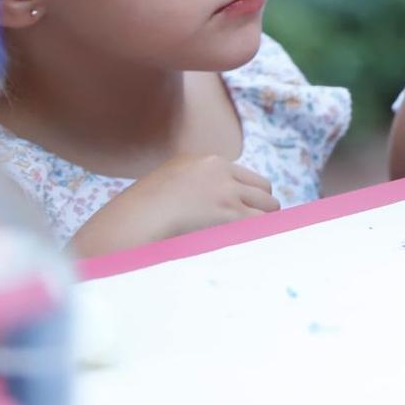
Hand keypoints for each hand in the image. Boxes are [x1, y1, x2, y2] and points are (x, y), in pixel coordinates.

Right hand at [71, 155, 277, 256]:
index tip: (244, 210)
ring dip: (264, 221)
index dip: (246, 195)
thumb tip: (199, 209)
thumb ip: (187, 187)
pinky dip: (263, 232)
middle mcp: (220, 171)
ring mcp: (227, 191)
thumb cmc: (140, 211)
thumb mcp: (166, 184)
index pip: (243, 175)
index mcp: (205, 161)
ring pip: (269, 205)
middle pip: (263, 187)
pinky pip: (262, 222)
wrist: (135, 218)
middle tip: (255, 226)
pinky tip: (256, 243)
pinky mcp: (231, 212)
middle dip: (261, 206)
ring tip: (256, 238)